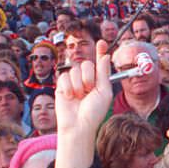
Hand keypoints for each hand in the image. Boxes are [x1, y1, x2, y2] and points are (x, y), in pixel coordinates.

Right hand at [55, 40, 111, 167]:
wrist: (78, 125)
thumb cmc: (94, 112)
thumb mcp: (104, 92)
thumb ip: (103, 73)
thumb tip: (105, 56)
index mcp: (98, 81)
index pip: (99, 63)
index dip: (100, 52)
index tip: (102, 42)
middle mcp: (86, 80)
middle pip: (86, 64)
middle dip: (89, 77)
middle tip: (88, 90)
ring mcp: (73, 83)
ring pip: (75, 70)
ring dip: (79, 84)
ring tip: (79, 97)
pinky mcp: (62, 86)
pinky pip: (64, 77)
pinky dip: (69, 87)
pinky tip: (70, 97)